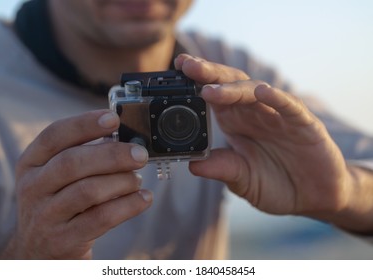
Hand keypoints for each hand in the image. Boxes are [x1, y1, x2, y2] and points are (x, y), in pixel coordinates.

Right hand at [0, 110, 152, 258]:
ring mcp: (45, 215)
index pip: (54, 135)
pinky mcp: (63, 240)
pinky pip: (101, 218)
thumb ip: (85, 156)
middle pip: (72, 162)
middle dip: (112, 155)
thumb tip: (126, 140)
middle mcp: (33, 187)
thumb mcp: (58, 177)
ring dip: (122, 181)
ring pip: (88, 191)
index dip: (85, 124)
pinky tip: (144, 199)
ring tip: (137, 179)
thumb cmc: (59, 202)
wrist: (39, 250)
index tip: (114, 119)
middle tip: (140, 153)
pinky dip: (128, 206)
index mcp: (32, 163)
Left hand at [175, 54, 372, 232]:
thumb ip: (221, 169)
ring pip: (255, 92)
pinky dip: (278, 98)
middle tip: (187, 65)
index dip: (195, 84)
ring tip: (210, 88)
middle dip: (208, 75)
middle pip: (230, 87)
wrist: (312, 197)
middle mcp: (254, 114)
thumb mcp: (242, 179)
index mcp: (236, 122)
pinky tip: (264, 93)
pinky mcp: (304, 125)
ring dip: (233, 88)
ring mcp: (278, 116)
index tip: (176, 73)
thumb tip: (191, 165)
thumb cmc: (275, 184)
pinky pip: (290, 107)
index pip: (214, 97)